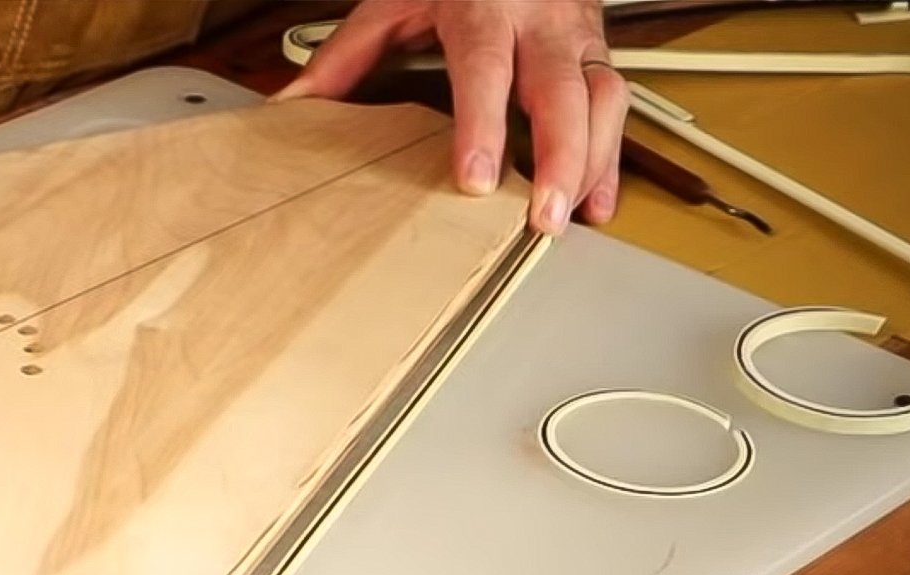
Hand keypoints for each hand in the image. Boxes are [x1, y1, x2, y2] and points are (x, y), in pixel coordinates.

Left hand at [276, 0, 627, 233]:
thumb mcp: (395, 0)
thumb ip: (345, 54)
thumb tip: (293, 104)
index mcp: (483, 5)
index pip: (485, 68)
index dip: (482, 125)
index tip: (475, 177)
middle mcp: (538, 19)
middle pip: (559, 91)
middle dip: (558, 157)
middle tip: (542, 215)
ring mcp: (574, 33)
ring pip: (601, 97)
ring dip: (591, 162)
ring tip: (569, 218)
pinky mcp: (594, 49)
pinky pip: (616, 103)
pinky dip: (610, 157)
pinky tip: (597, 200)